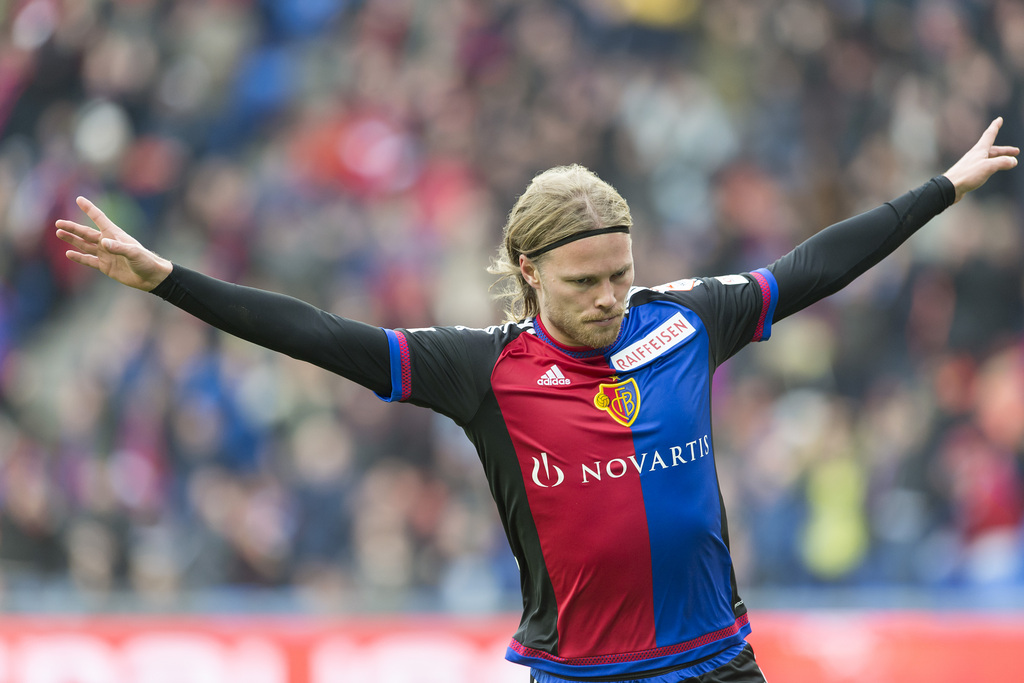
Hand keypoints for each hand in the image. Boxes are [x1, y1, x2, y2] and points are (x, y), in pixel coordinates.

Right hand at [55, 197, 171, 290]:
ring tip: (59, 233)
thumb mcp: (134, 253)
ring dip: (72, 240)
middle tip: (58, 223)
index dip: (89, 209)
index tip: (79, 199)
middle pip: (87, 233)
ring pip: (85, 245)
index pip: (99, 219)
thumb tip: (103, 243)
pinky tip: (69, 253)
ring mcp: (106, 254)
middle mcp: (108, 242)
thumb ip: (119, 248)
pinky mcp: (105, 266)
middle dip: (73, 228)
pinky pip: (89, 260)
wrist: (151, 278)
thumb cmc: (146, 261)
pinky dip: (79, 257)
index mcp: (115, 235)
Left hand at [943, 117, 1018, 202]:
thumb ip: (1002, 162)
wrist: (949, 187)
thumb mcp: (988, 167)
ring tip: (1008, 162)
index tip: (999, 119)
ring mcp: (972, 164)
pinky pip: (984, 167)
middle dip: (1005, 150)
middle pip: (993, 149)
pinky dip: (992, 166)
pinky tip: (992, 171)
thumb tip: (1013, 161)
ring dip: (999, 159)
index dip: (995, 126)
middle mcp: (975, 155)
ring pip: (989, 158)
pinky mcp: (969, 173)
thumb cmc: (967, 175)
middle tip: (1016, 152)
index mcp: (979, 150)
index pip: (989, 134)